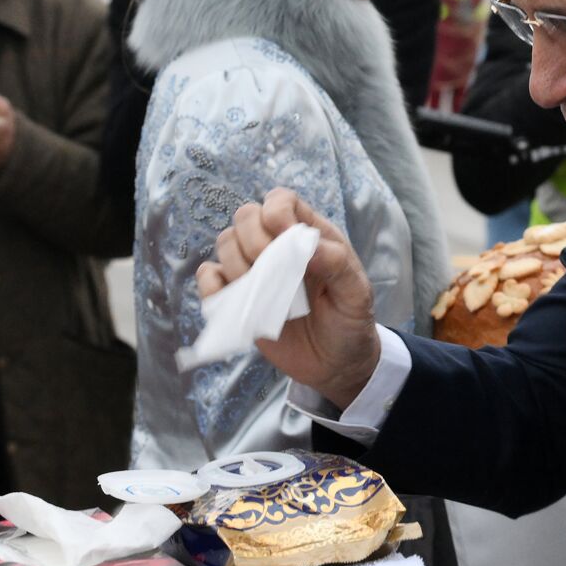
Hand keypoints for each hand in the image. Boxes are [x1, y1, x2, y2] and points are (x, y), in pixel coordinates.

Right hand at [198, 188, 380, 408]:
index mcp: (308, 234)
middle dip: (254, 242)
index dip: (276, 214)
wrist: (334, 364)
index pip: (280, 201)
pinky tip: (238, 302)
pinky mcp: (237, 296)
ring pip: (225, 242)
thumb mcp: (357, 294)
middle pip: (245, 216)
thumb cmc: (350, 322)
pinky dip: (213, 287)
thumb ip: (339, 264)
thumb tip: (309, 246)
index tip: (286, 242)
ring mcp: (254, 270)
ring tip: (264, 295)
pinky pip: (209, 277)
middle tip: (274, 274)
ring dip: (238, 267)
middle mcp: (277, 245)